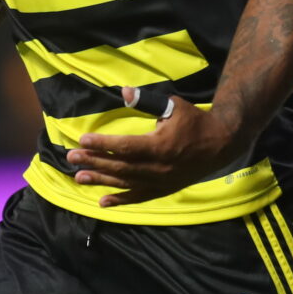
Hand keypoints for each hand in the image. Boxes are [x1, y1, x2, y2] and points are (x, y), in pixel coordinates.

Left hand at [66, 88, 248, 207]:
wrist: (221, 144)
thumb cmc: (195, 121)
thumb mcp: (173, 106)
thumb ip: (147, 101)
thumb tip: (124, 92)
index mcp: (160, 146)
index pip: (125, 147)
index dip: (103, 145)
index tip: (83, 140)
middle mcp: (158, 168)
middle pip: (121, 166)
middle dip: (94, 161)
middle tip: (71, 157)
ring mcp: (161, 182)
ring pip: (126, 183)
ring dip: (101, 180)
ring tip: (78, 177)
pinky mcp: (163, 190)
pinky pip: (139, 197)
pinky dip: (120, 200)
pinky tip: (102, 202)